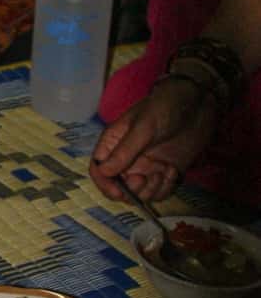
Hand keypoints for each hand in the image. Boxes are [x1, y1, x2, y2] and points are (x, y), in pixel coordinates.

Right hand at [89, 80, 219, 202]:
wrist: (198, 103)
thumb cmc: (166, 107)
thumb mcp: (143, 128)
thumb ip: (124, 151)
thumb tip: (103, 171)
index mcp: (115, 143)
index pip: (99, 169)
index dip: (104, 184)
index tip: (118, 192)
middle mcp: (127, 158)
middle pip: (118, 186)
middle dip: (130, 190)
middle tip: (143, 178)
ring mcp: (147, 167)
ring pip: (139, 193)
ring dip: (150, 189)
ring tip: (163, 171)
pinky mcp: (165, 173)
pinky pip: (159, 192)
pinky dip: (166, 187)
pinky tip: (173, 170)